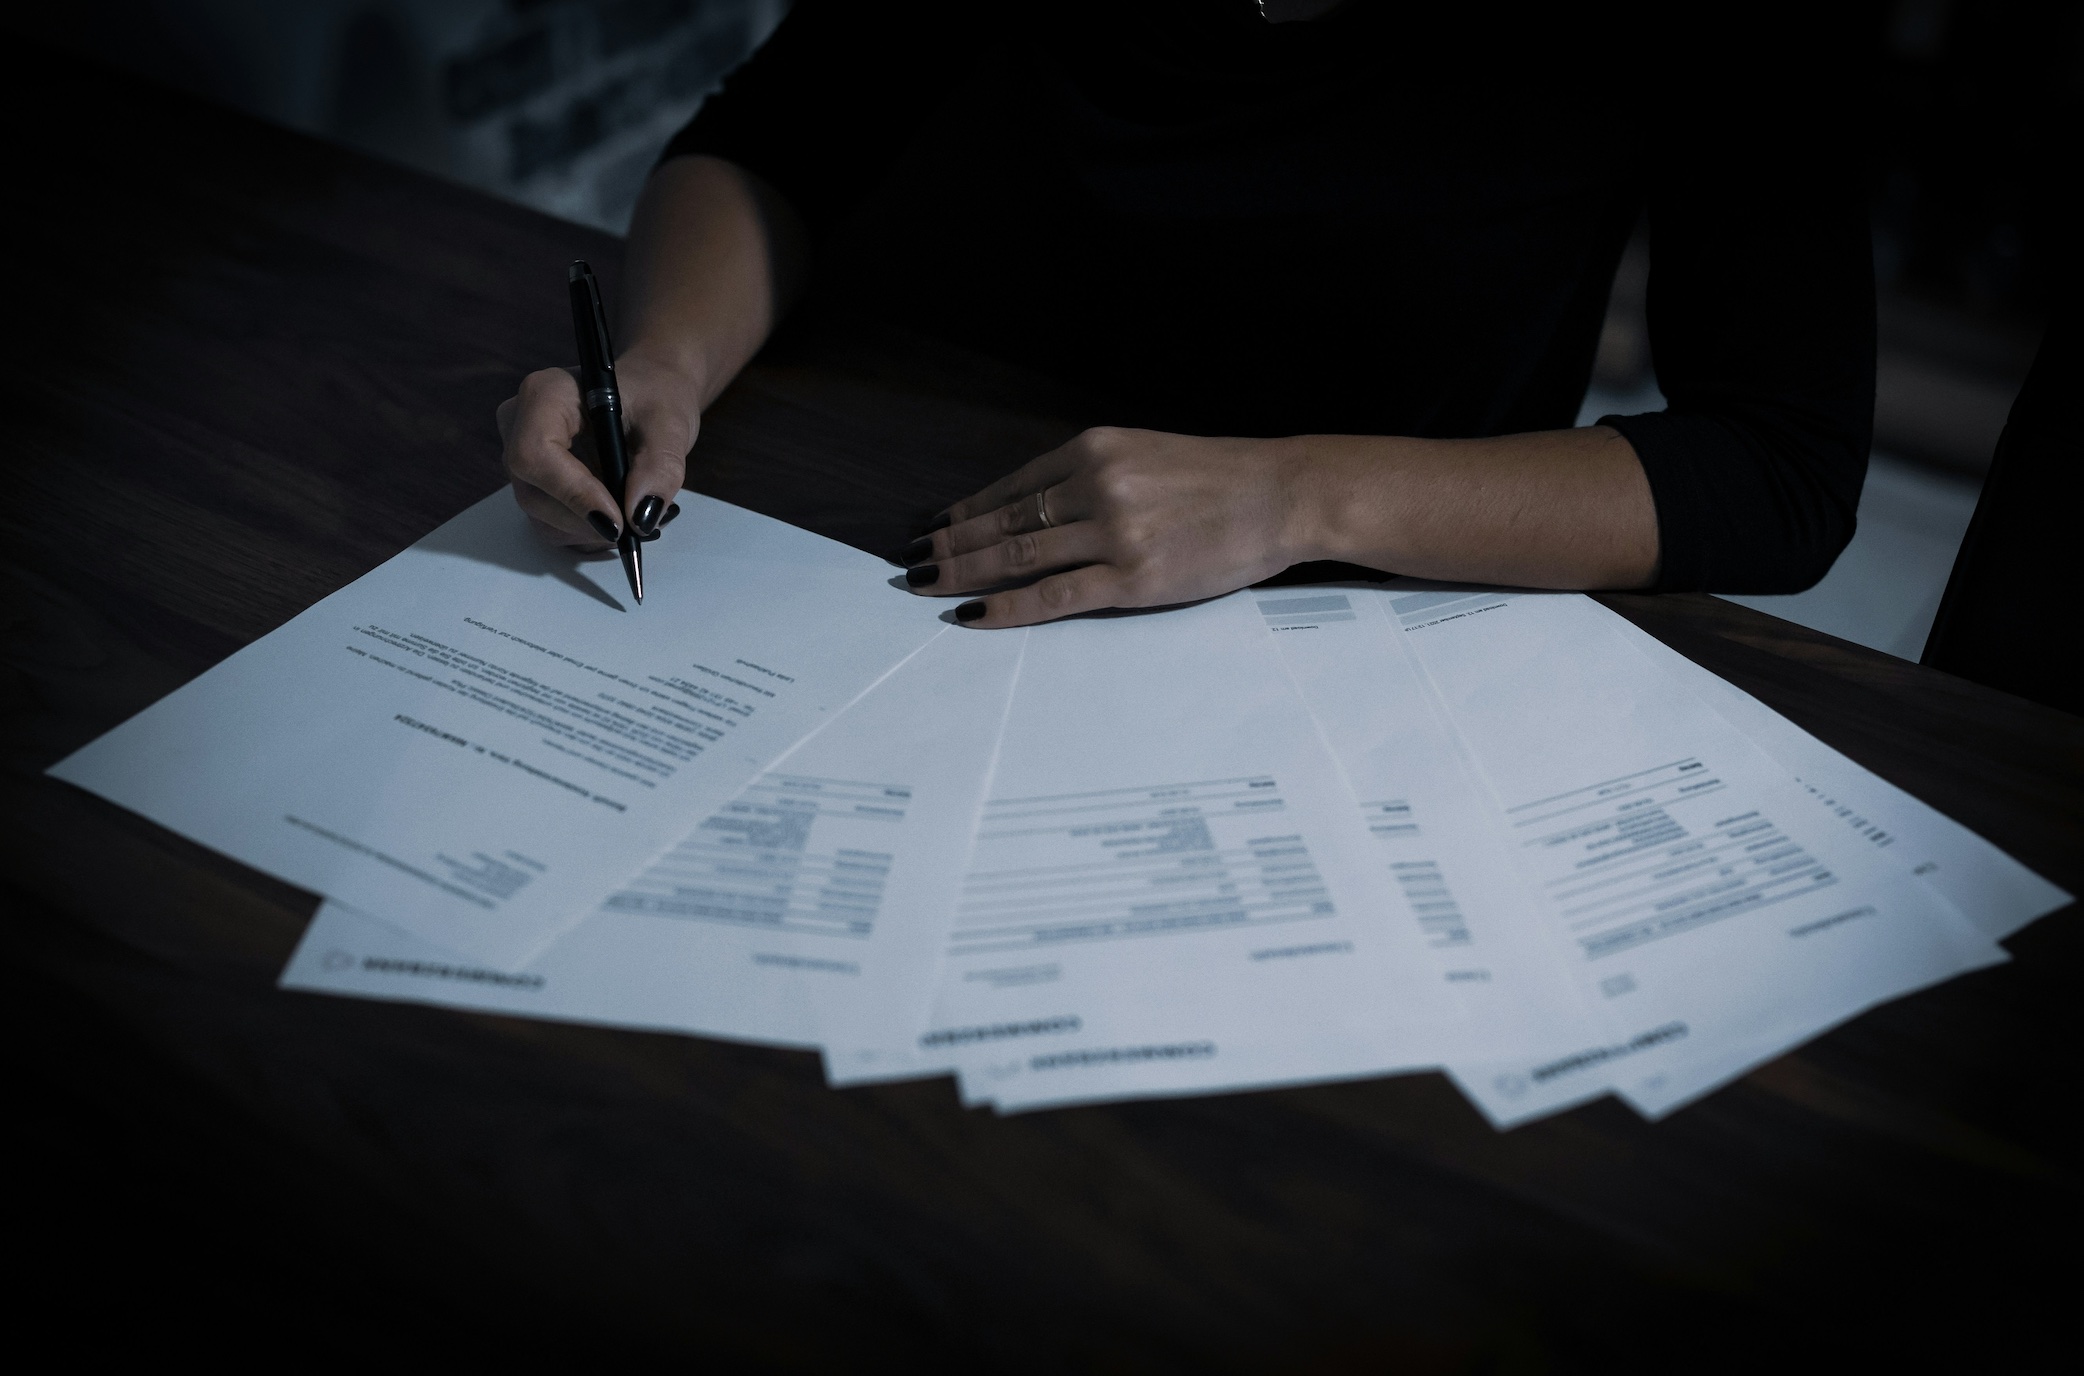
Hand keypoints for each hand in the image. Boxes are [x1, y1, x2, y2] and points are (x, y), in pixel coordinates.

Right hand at [496, 349, 703, 549]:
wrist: (650, 397)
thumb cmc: (655, 397)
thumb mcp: (670, 425)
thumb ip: (660, 468)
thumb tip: (640, 517)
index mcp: (545, 394)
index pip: (535, 453)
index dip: (574, 493)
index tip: (618, 521)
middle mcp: (520, 425)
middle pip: (533, 493)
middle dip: (588, 521)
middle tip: (638, 525)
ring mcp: (522, 458)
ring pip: (541, 517)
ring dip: (591, 532)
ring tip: (636, 517)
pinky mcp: (533, 484)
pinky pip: (550, 524)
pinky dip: (588, 533)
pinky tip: (619, 517)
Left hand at [897, 427, 1320, 626]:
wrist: (1281, 496)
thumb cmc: (1218, 480)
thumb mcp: (1144, 455)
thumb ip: (1090, 478)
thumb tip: (1030, 512)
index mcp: (1094, 449)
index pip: (1011, 488)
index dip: (964, 512)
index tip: (932, 529)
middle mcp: (1096, 484)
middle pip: (1002, 523)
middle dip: (949, 546)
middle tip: (910, 566)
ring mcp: (1113, 533)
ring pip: (1017, 558)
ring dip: (964, 574)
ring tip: (927, 588)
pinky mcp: (1133, 579)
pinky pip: (1052, 596)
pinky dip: (1006, 608)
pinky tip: (973, 614)